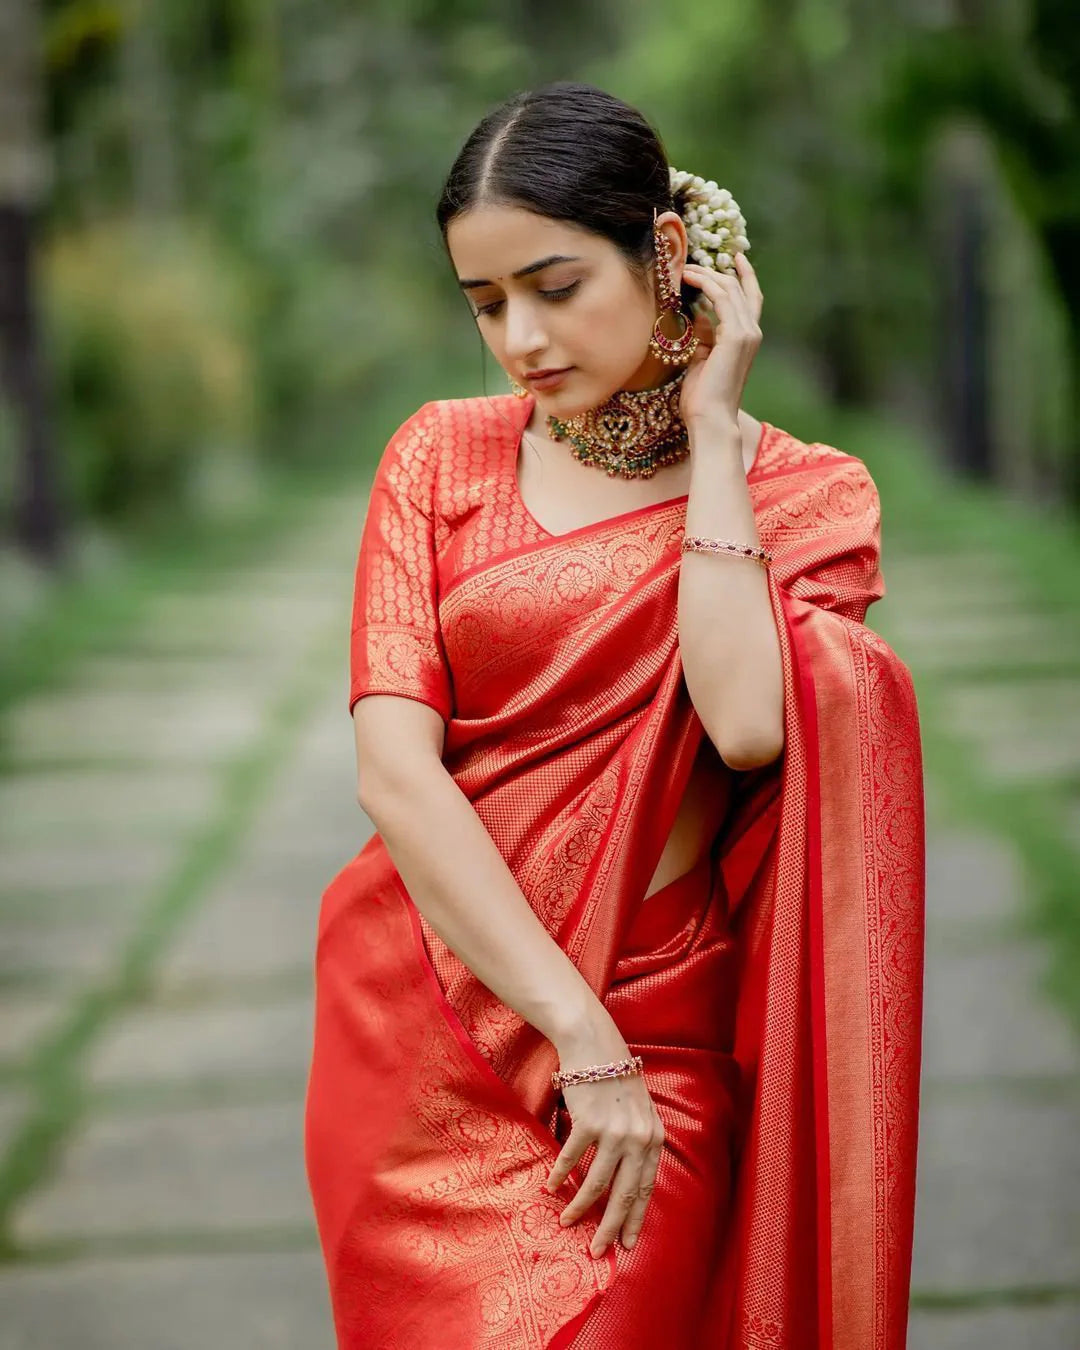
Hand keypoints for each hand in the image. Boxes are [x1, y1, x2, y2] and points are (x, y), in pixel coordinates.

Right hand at [544, 1057, 664, 1257]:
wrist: (594, 1042)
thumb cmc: (614, 1076)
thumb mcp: (638, 1109)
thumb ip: (638, 1141)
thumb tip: (627, 1179)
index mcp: (654, 1137)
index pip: (645, 1188)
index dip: (634, 1218)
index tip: (627, 1242)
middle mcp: (638, 1137)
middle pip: (624, 1194)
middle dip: (611, 1226)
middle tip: (598, 1250)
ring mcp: (614, 1130)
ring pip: (597, 1183)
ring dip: (580, 1207)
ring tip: (568, 1223)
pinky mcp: (589, 1121)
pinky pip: (572, 1158)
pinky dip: (560, 1175)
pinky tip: (552, 1187)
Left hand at [677, 252, 762, 430]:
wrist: (709, 417)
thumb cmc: (703, 396)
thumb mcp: (703, 358)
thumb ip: (705, 336)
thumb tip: (699, 315)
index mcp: (746, 339)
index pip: (751, 299)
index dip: (745, 276)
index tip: (734, 258)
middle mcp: (752, 333)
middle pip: (740, 289)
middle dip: (717, 271)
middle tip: (693, 261)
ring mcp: (747, 333)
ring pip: (730, 289)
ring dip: (707, 275)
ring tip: (686, 268)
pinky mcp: (736, 336)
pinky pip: (722, 298)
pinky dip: (706, 284)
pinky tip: (690, 278)